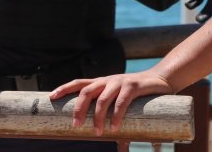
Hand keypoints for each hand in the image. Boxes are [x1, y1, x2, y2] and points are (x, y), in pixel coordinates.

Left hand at [49, 72, 173, 134]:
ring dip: (98, 117)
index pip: (78, 83)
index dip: (64, 89)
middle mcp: (107, 80)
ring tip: (98, 132)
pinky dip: (116, 115)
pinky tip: (114, 127)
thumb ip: (108, 105)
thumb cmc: (136, 92)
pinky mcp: (133, 86)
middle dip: (79, 108)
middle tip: (75, 125)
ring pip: (102, 99)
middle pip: (86, 91)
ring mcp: (119, 82)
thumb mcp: (118, 95)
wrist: (160, 79)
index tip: (51, 97)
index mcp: (100, 82)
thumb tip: (99, 127)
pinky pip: (121, 102)